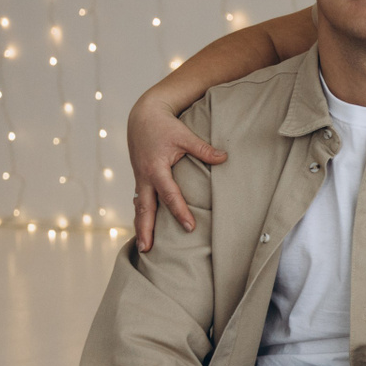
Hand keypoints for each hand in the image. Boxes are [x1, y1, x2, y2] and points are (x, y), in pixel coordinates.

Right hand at [127, 92, 226, 251]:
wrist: (142, 116)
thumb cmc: (165, 126)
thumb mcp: (185, 135)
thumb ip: (204, 149)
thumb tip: (225, 158)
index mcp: (156, 168)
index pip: (169, 195)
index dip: (180, 211)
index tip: (190, 227)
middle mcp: (144, 176)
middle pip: (144, 208)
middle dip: (145, 229)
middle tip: (148, 249)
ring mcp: (140, 178)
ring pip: (139, 207)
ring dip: (140, 226)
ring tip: (143, 247)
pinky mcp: (140, 178)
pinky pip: (140, 200)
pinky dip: (141, 215)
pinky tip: (144, 229)